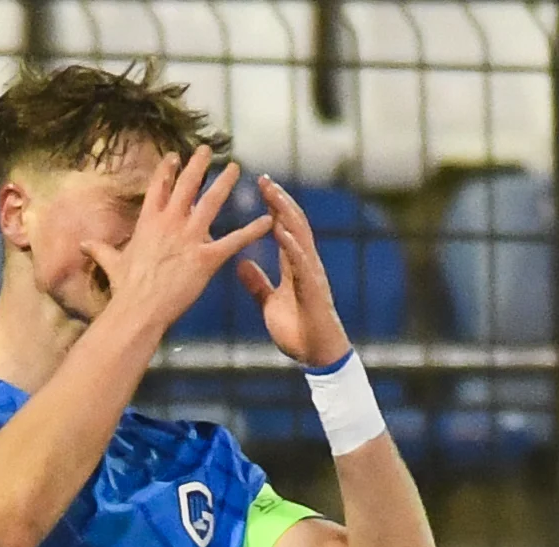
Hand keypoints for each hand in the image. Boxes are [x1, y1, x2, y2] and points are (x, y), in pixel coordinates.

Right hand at [82, 148, 272, 337]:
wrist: (139, 308)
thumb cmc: (125, 288)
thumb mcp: (111, 263)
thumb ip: (100, 250)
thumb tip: (83, 244)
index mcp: (149, 222)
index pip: (158, 188)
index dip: (167, 170)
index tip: (175, 155)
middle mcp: (170, 222)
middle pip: (186, 185)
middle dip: (198, 165)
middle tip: (208, 149)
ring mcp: (189, 237)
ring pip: (211, 202)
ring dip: (225, 183)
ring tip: (236, 168)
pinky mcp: (206, 257)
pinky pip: (234, 240)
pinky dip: (252, 230)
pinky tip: (268, 220)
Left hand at [233, 175, 353, 368]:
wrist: (317, 356)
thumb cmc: (297, 332)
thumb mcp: (270, 303)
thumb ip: (257, 283)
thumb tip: (241, 264)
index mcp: (295, 266)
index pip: (284, 229)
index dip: (273, 207)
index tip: (260, 186)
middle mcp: (306, 264)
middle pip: (294, 224)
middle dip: (279, 201)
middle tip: (263, 179)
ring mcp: (312, 275)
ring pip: (301, 237)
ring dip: (286, 214)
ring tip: (273, 195)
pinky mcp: (313, 290)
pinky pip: (303, 264)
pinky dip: (293, 247)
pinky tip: (282, 232)